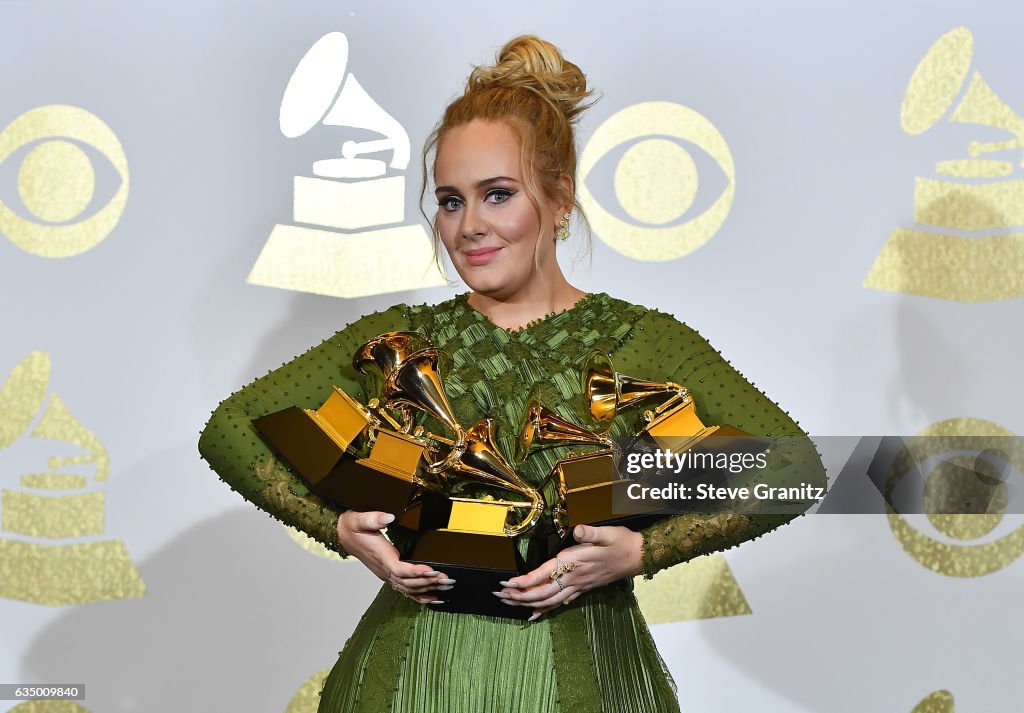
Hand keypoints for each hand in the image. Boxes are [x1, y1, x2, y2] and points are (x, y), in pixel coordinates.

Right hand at [336, 510, 453, 604]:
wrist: (343, 535)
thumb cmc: (352, 527)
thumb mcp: (359, 519)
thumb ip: (373, 518)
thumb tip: (388, 517)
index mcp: (381, 556)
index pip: (399, 569)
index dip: (415, 572)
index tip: (431, 569)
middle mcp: (385, 569)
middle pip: (408, 582)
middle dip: (429, 582)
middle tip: (448, 579)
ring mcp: (387, 574)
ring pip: (409, 588)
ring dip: (429, 589)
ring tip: (447, 587)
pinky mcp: (389, 575)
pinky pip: (405, 590)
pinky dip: (420, 596)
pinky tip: (434, 598)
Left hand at [493, 524, 642, 620]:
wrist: (638, 556)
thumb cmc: (621, 542)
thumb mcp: (607, 533)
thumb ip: (591, 533)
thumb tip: (578, 530)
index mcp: (575, 562)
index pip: (545, 574)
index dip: (526, 580)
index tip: (508, 582)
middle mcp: (574, 577)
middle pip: (542, 592)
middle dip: (519, 595)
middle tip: (499, 595)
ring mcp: (578, 585)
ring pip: (549, 600)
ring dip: (527, 603)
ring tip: (508, 603)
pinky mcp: (583, 589)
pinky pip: (560, 602)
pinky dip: (545, 609)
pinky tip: (534, 614)